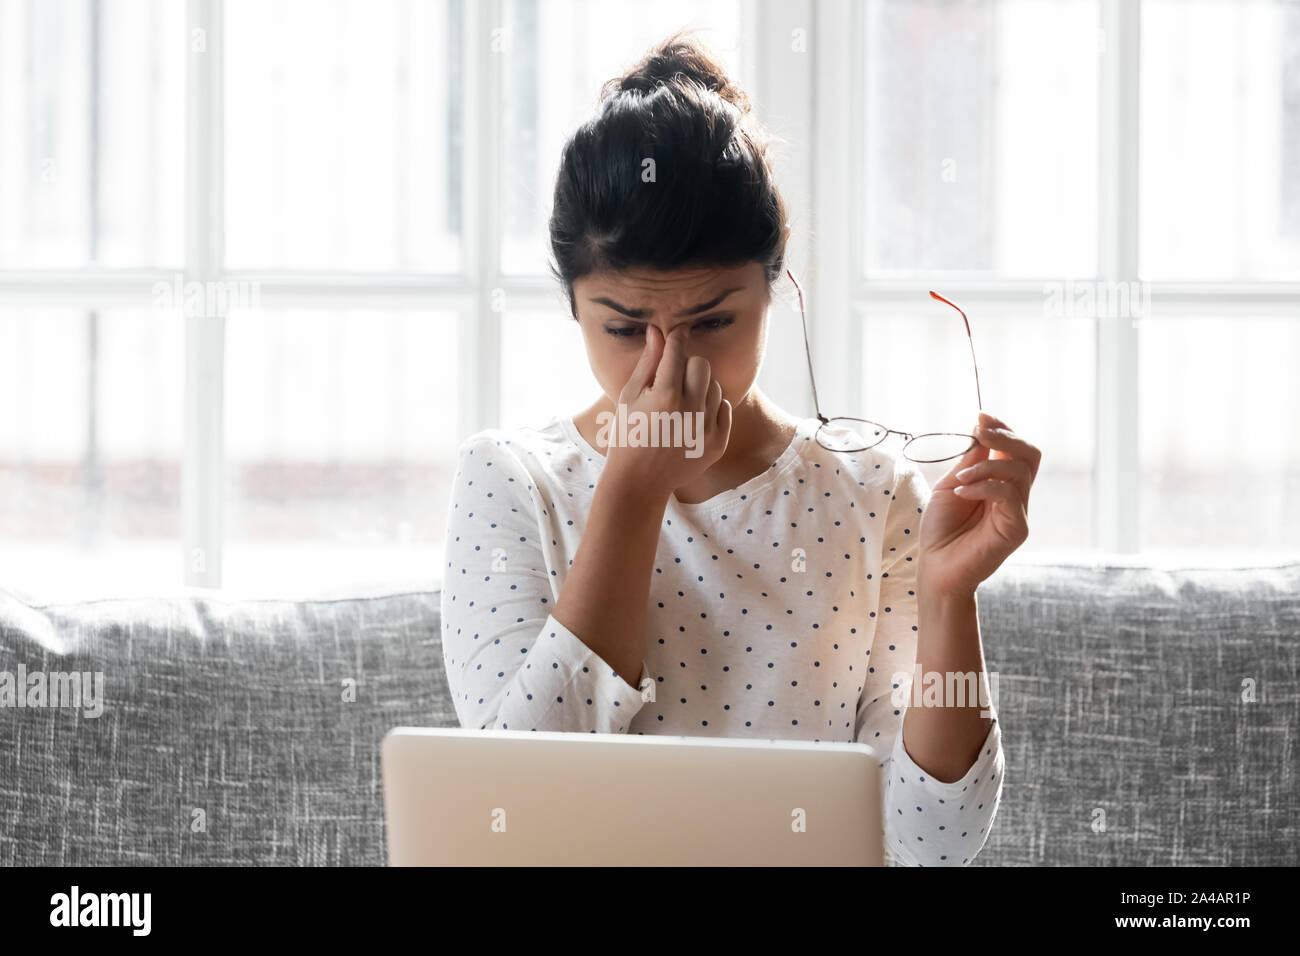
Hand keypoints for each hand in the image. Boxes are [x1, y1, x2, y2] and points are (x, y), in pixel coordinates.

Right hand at [602, 323, 731, 498]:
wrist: (639, 481)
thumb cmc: (628, 434)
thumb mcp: (630, 396)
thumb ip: (647, 362)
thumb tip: (657, 331)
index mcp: (665, 395)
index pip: (678, 350)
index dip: (677, 337)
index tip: (679, 331)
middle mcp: (690, 410)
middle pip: (701, 364)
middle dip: (687, 365)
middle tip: (672, 379)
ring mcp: (707, 428)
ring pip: (714, 386)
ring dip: (699, 388)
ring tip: (680, 403)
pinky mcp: (718, 443)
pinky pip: (724, 407)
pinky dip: (710, 408)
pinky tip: (691, 418)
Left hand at [916, 411, 1040, 598]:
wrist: (936, 567)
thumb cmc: (940, 529)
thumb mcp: (951, 486)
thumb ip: (970, 463)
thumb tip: (981, 431)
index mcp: (1000, 483)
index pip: (1016, 449)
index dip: (1003, 428)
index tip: (981, 417)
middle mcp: (1014, 496)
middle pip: (1030, 454)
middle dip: (1006, 437)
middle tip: (979, 432)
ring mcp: (1018, 512)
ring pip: (1020, 471)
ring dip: (986, 466)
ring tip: (960, 479)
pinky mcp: (1017, 528)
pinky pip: (1009, 494)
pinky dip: (984, 486)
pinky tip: (962, 492)